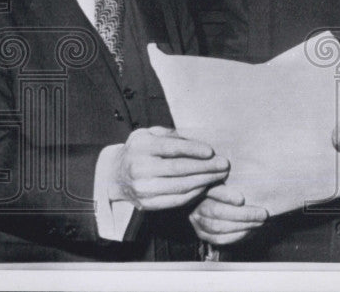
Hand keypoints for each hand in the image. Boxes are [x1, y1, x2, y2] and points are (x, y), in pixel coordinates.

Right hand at [110, 126, 228, 209]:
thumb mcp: (150, 134)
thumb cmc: (140, 150)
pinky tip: (205, 186)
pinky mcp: (147, 204)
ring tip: (219, 176)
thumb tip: (199, 140)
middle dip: (205, 167)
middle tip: (224, 165)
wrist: (115, 175)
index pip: (172, 148)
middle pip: (179, 169)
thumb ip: (172, 134)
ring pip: (180, 187)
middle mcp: (139, 168)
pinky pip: (176, 201)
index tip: (212, 151)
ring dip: (204, 181)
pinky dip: (194, 194)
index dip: (194, 149)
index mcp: (141, 147)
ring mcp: (142, 188)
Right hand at [189, 183, 268, 245]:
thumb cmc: (229, 186)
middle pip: (217, 211)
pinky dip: (236, 236)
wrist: (215, 202)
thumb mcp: (230, 179)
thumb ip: (236, 180)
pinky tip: (249, 231)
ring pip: (218, 226)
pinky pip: (218, 238)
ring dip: (242, 226)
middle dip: (243, 214)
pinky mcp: (202, 233)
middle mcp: (197, 203)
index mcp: (204, 186)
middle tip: (263, 214)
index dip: (226, 196)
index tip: (241, 200)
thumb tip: (252, 177)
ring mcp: (197, 220)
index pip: (213, 190)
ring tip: (259, 222)